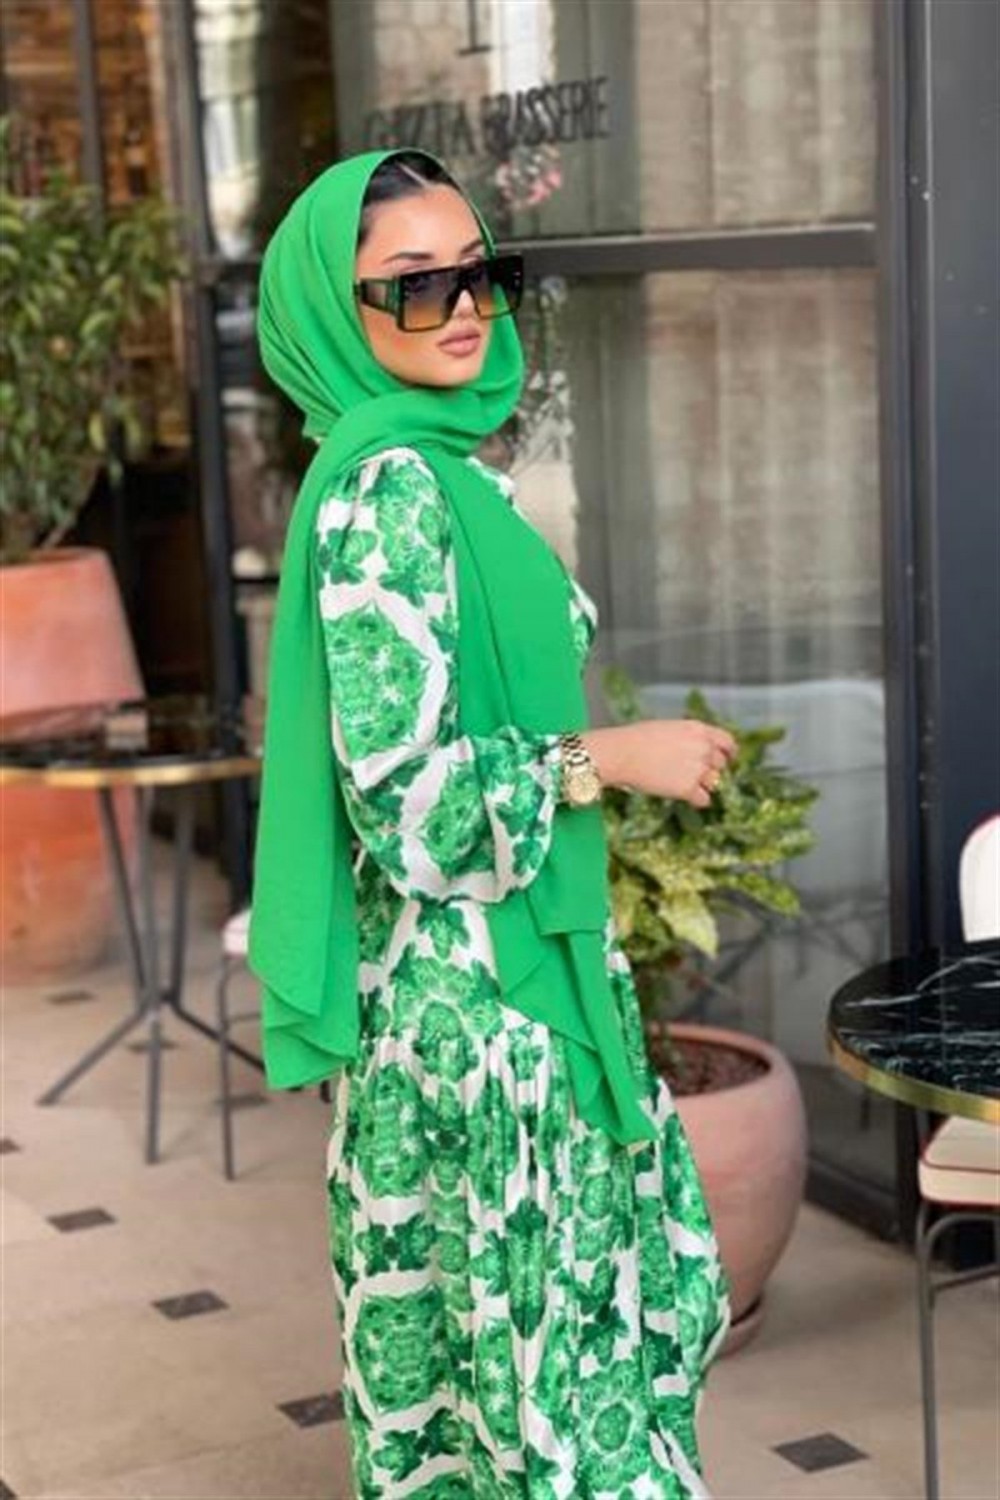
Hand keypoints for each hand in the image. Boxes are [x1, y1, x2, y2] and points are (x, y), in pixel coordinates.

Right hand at [582, 719, 737, 808]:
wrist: (623, 753)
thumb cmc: (638, 738)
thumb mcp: (670, 728)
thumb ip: (690, 737)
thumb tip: (698, 749)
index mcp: (699, 730)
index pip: (728, 742)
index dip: (729, 753)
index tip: (728, 759)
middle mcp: (703, 748)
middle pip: (721, 764)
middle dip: (709, 769)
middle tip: (691, 773)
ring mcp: (698, 769)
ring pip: (714, 782)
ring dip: (702, 784)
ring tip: (681, 782)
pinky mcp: (688, 789)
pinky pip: (704, 800)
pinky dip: (696, 800)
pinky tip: (684, 796)